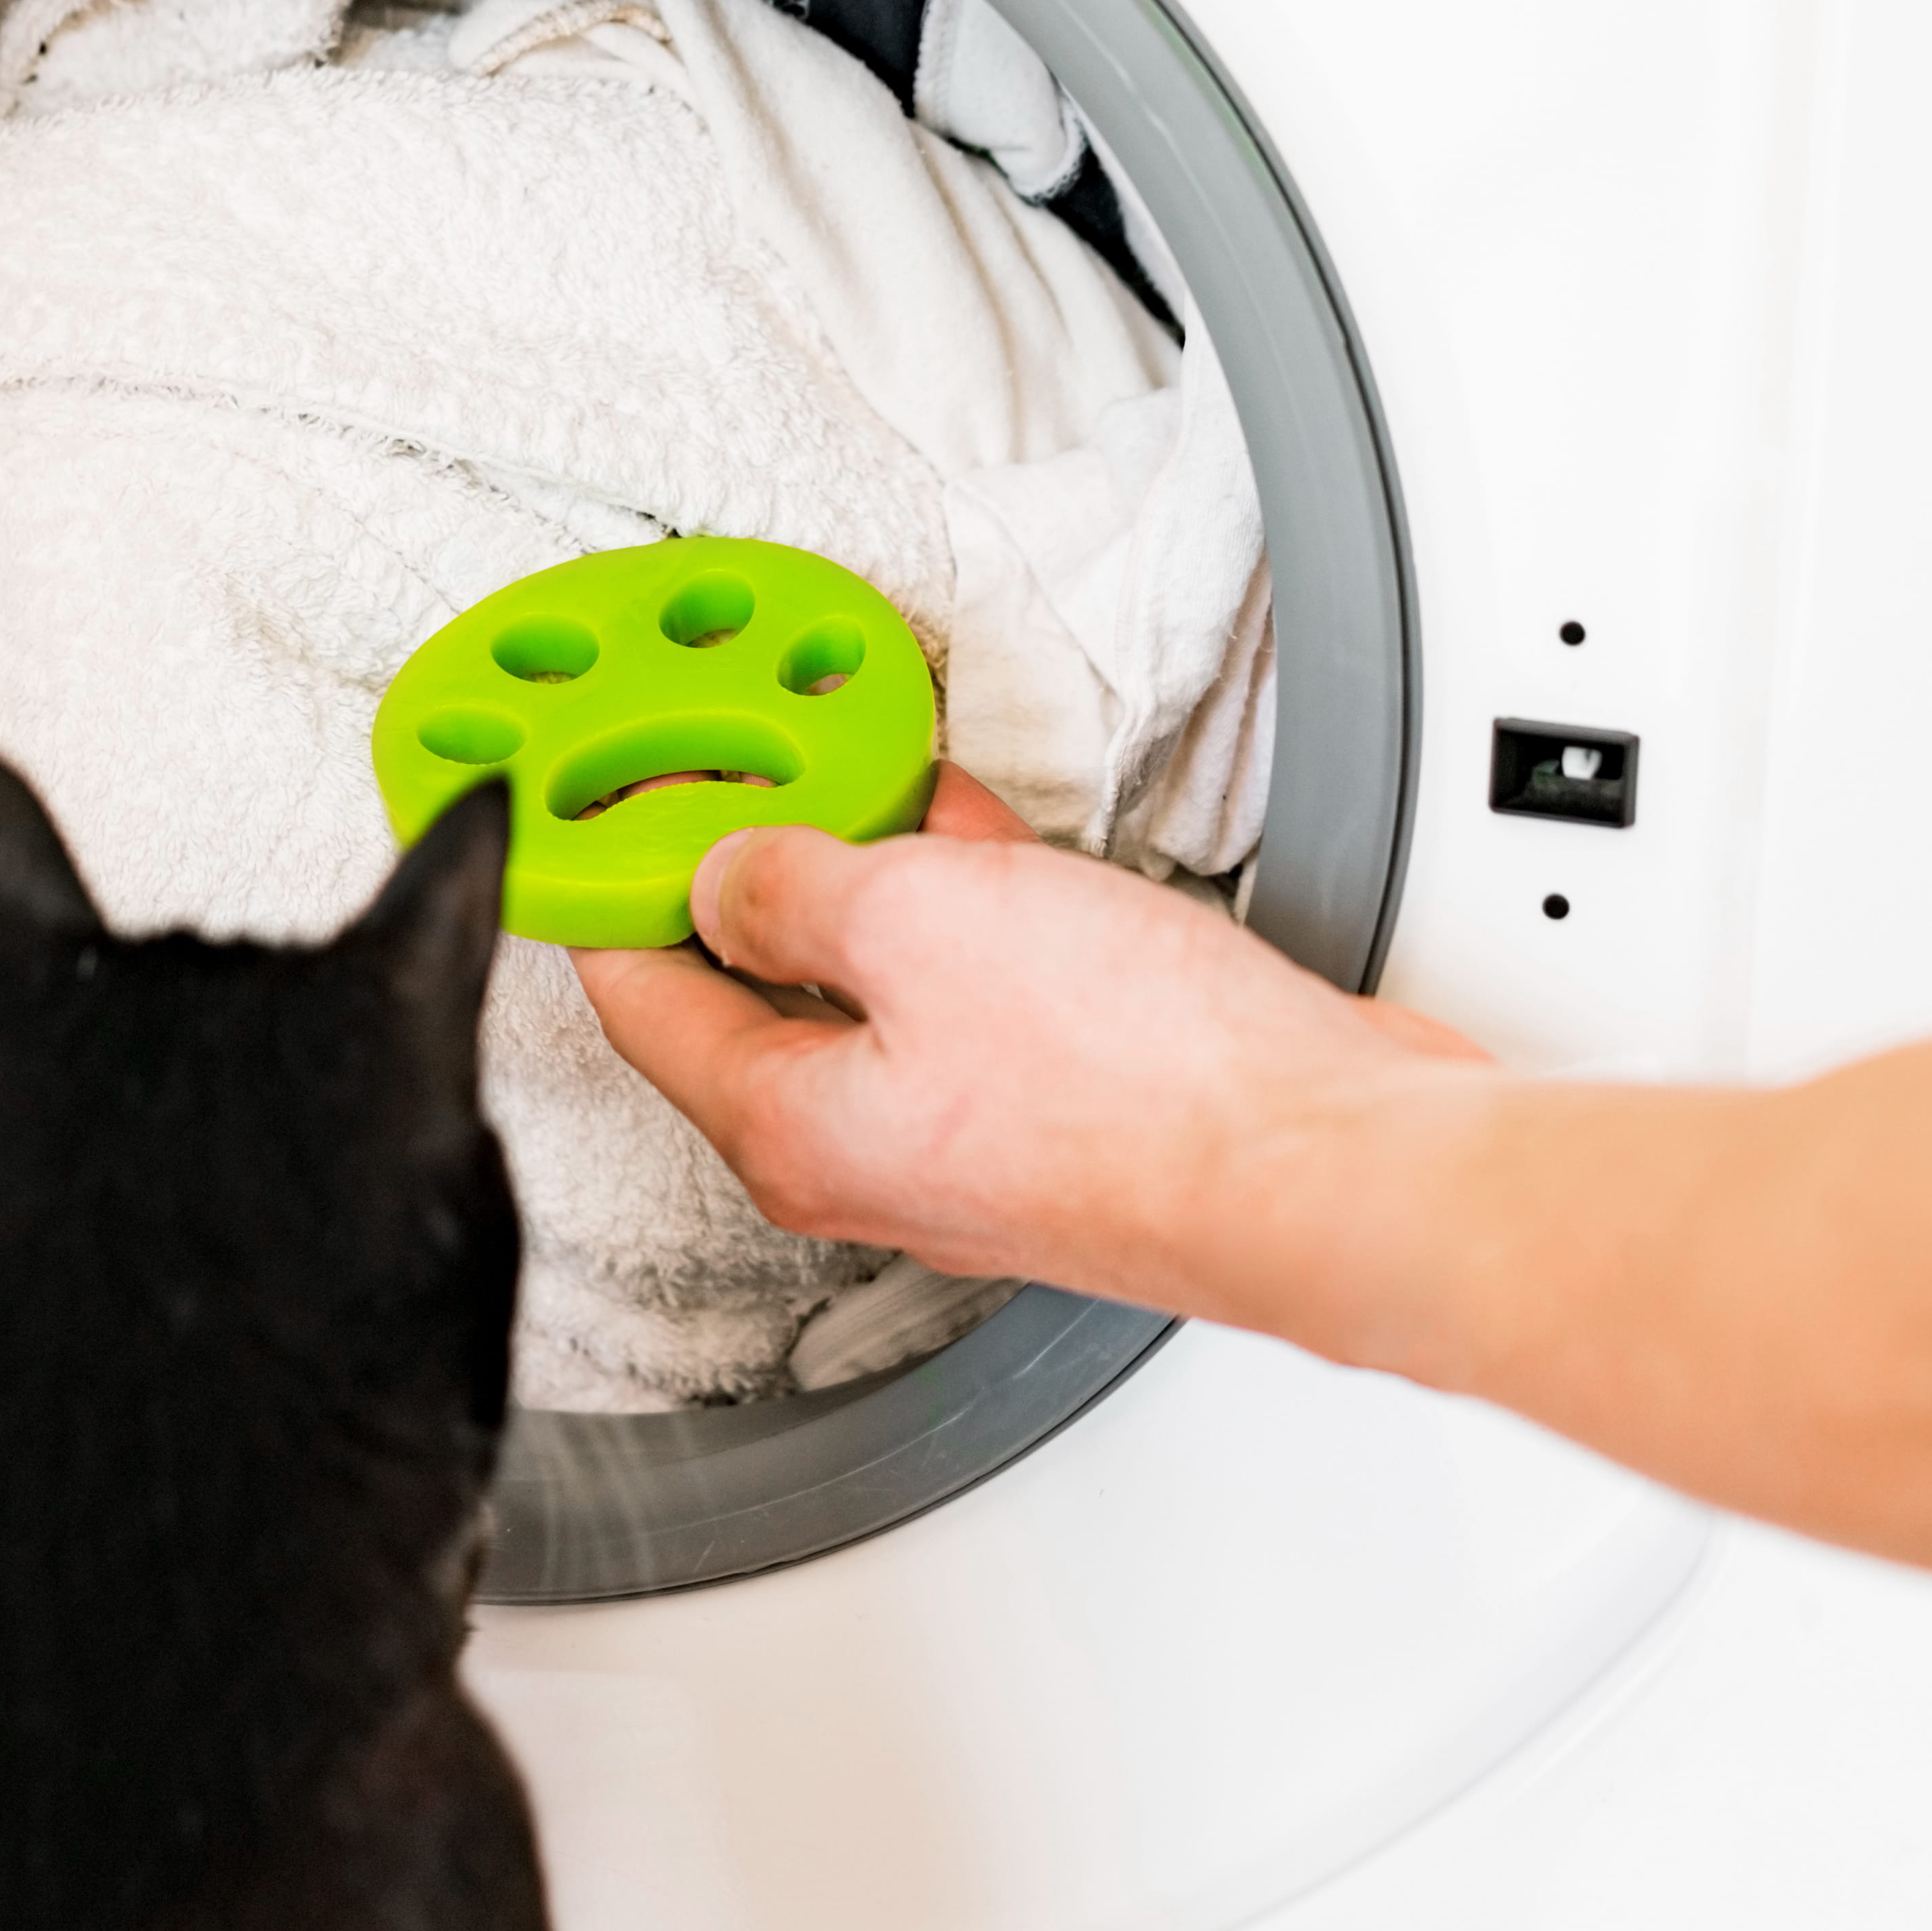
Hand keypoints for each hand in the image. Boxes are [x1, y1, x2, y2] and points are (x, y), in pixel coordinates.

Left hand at [569, 766, 1484, 1320]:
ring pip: (878, 976)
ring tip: (854, 766)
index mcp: (787, 1131)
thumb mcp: (914, 921)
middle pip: (757, 988)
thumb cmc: (1142, 1085)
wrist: (1330, 1165)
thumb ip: (794, 887)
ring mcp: (967, 1135)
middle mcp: (865, 1153)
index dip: (609, 889)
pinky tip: (972, 832)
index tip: (601, 815)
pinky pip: (974, 983)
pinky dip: (964, 902)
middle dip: (747, 866)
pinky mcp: (1062, 1107)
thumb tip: (724, 875)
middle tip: (736, 765)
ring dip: (869, 869)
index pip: (638, 1000)